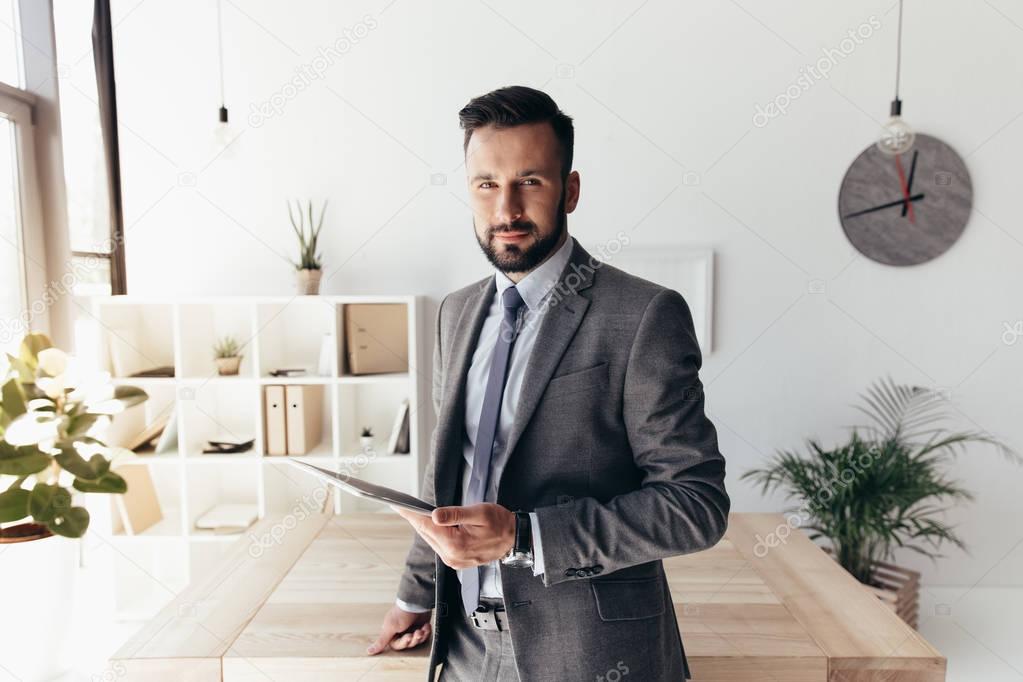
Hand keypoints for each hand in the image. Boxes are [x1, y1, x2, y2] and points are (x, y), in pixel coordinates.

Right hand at [367, 604, 431, 654]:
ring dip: (420, 635)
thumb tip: (368, 651)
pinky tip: (426, 626)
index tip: (408, 636)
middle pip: (408, 644)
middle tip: (416, 632)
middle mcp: (401, 631)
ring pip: (416, 641)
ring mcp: (411, 628)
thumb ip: (381, 641)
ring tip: (422, 629)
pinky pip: (424, 636)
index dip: (404, 642)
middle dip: (413, 639)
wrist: (417, 602)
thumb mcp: (390, 628)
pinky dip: (426, 632)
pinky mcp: (421, 626)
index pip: (397, 645)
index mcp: (392, 631)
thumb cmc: (402, 613)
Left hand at [393, 503, 515, 569]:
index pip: (426, 525)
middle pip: (426, 533)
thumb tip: (433, 515)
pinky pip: (439, 545)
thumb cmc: (500, 524)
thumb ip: (455, 514)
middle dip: (416, 518)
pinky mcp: (456, 561)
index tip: (397, 505)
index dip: (411, 513)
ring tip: (418, 512)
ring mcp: (453, 561)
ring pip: (431, 539)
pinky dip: (435, 533)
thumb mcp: (479, 513)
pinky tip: (435, 524)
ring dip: (426, 526)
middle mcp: (451, 556)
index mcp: (455, 544)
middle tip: (404, 505)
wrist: (514, 540)